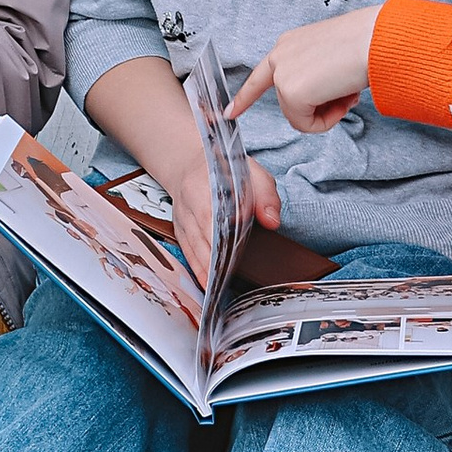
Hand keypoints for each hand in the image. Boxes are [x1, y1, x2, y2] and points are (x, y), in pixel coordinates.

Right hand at [168, 142, 280, 288]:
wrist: (194, 162)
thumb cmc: (226, 169)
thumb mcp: (253, 173)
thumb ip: (265, 196)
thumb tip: (272, 221)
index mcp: (205, 186)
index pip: (211, 216)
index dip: (221, 239)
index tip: (232, 258)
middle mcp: (188, 203)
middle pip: (201, 236)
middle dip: (213, 261)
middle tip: (227, 282)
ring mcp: (181, 217)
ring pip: (192, 247)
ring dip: (203, 269)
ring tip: (216, 289)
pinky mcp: (179, 228)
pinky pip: (186, 250)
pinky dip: (195, 268)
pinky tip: (205, 283)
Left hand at [234, 7, 379, 137]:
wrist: (374, 40)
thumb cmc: (365, 44)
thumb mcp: (332, 57)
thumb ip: (318, 77)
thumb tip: (326, 99)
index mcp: (289, 44)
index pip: (260, 75)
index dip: (245, 97)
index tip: (229, 113)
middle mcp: (280, 56)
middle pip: (291, 103)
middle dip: (320, 107)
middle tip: (346, 93)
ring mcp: (283, 74)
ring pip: (299, 116)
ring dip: (327, 113)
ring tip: (347, 92)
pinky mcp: (291, 92)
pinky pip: (307, 125)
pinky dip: (327, 121)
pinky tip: (343, 99)